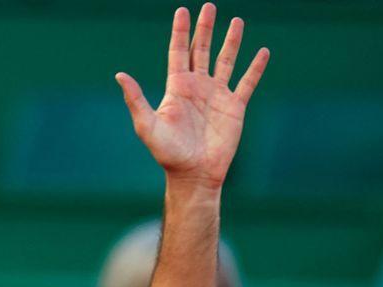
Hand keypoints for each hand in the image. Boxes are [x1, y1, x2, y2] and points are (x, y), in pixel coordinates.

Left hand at [116, 6, 268, 188]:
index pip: (179, 52)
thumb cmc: (168, 154)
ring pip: (226, 61)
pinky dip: (255, 68)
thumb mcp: (147, 126)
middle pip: (202, 50)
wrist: (194, 174)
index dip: (180, 32)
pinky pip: (247, 83)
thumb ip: (136, 100)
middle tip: (209, 7)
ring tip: (237, 21)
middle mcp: (198, 87)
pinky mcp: (235, 108)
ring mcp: (217, 96)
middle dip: (205, 28)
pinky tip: (262, 52)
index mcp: (177, 88)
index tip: (182, 11)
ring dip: (231, 41)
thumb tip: (120, 75)